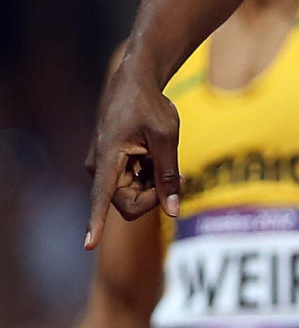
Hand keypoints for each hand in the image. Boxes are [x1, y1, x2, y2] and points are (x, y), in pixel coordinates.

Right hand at [85, 58, 181, 248]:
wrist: (136, 83)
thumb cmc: (150, 105)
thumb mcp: (166, 136)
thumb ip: (168, 174)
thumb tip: (172, 211)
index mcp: (108, 157)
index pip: (102, 196)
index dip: (97, 222)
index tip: (89, 245)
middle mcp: (99, 168)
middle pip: (127, 203)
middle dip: (154, 196)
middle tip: (180, 177)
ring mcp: (104, 169)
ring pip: (132, 196)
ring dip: (153, 184)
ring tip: (163, 157)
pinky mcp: (111, 168)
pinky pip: (131, 186)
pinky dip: (148, 177)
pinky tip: (154, 156)